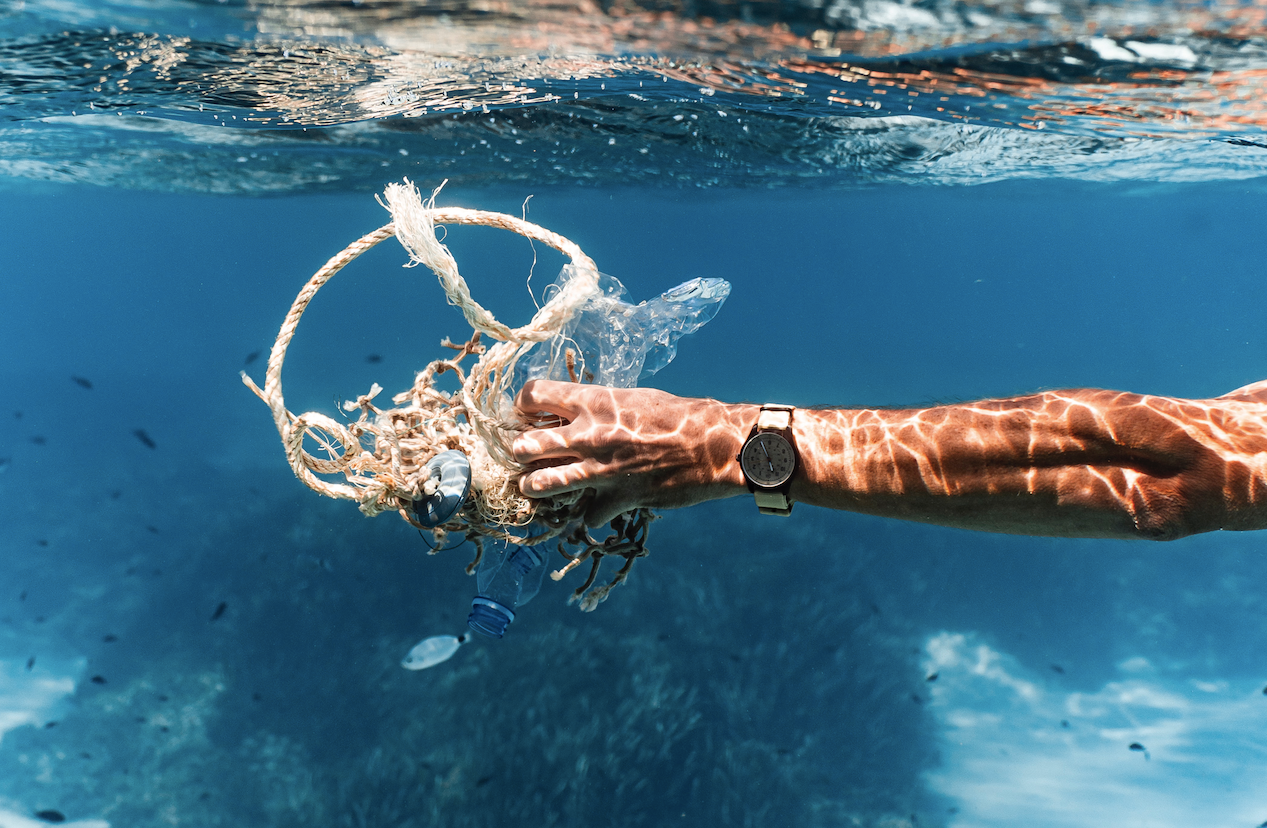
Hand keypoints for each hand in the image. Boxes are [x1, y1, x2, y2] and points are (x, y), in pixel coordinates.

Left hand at [512, 380, 752, 524]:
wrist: (715, 446)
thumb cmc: (679, 416)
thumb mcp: (633, 399)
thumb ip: (599, 408)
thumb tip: (575, 412)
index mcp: (593, 402)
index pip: (533, 396)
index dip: (521, 405)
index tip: (524, 413)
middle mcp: (589, 436)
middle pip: (525, 445)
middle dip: (518, 451)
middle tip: (524, 452)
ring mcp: (601, 471)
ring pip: (542, 484)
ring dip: (533, 485)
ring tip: (533, 484)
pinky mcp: (618, 499)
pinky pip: (586, 514)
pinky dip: (588, 513)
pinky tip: (594, 507)